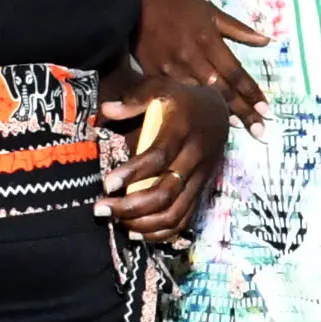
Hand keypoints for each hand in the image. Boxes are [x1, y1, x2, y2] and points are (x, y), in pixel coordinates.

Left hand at [102, 79, 223, 238]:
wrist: (219, 109)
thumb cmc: (183, 99)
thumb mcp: (161, 89)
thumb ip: (134, 100)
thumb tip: (106, 111)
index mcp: (183, 130)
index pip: (159, 157)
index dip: (133, 173)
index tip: (106, 184)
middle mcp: (195, 158)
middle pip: (165, 192)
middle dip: (131, 206)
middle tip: (101, 210)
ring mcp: (200, 178)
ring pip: (175, 212)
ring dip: (144, 223)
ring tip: (116, 222)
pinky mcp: (202, 191)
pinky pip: (184, 220)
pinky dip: (161, 232)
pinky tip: (138, 231)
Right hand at [138, 0, 267, 131]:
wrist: (135, 1)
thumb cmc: (176, 4)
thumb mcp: (209, 10)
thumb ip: (238, 29)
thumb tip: (267, 40)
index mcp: (209, 41)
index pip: (236, 72)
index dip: (251, 93)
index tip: (266, 111)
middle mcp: (194, 59)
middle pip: (222, 91)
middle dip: (242, 112)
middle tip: (259, 131)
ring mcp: (173, 69)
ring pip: (199, 97)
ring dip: (218, 112)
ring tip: (237, 127)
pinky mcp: (154, 75)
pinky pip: (175, 95)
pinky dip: (189, 106)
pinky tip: (200, 118)